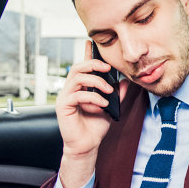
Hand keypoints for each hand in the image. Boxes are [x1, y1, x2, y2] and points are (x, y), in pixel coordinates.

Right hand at [55, 40, 128, 187]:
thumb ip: (117, 94)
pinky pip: (77, 95)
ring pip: (77, 78)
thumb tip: (125, 81)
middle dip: (93, 64)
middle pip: (77, 67)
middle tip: (107, 68)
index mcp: (81, 87)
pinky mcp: (63, 107)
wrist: (88, 145)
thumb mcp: (111, 107)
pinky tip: (102, 104)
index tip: (90, 42)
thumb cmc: (96, 126)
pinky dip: (93, 98)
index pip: (82, 67)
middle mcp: (71, 90)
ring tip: (108, 90)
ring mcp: (65, 97)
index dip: (86, 53)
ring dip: (96, 81)